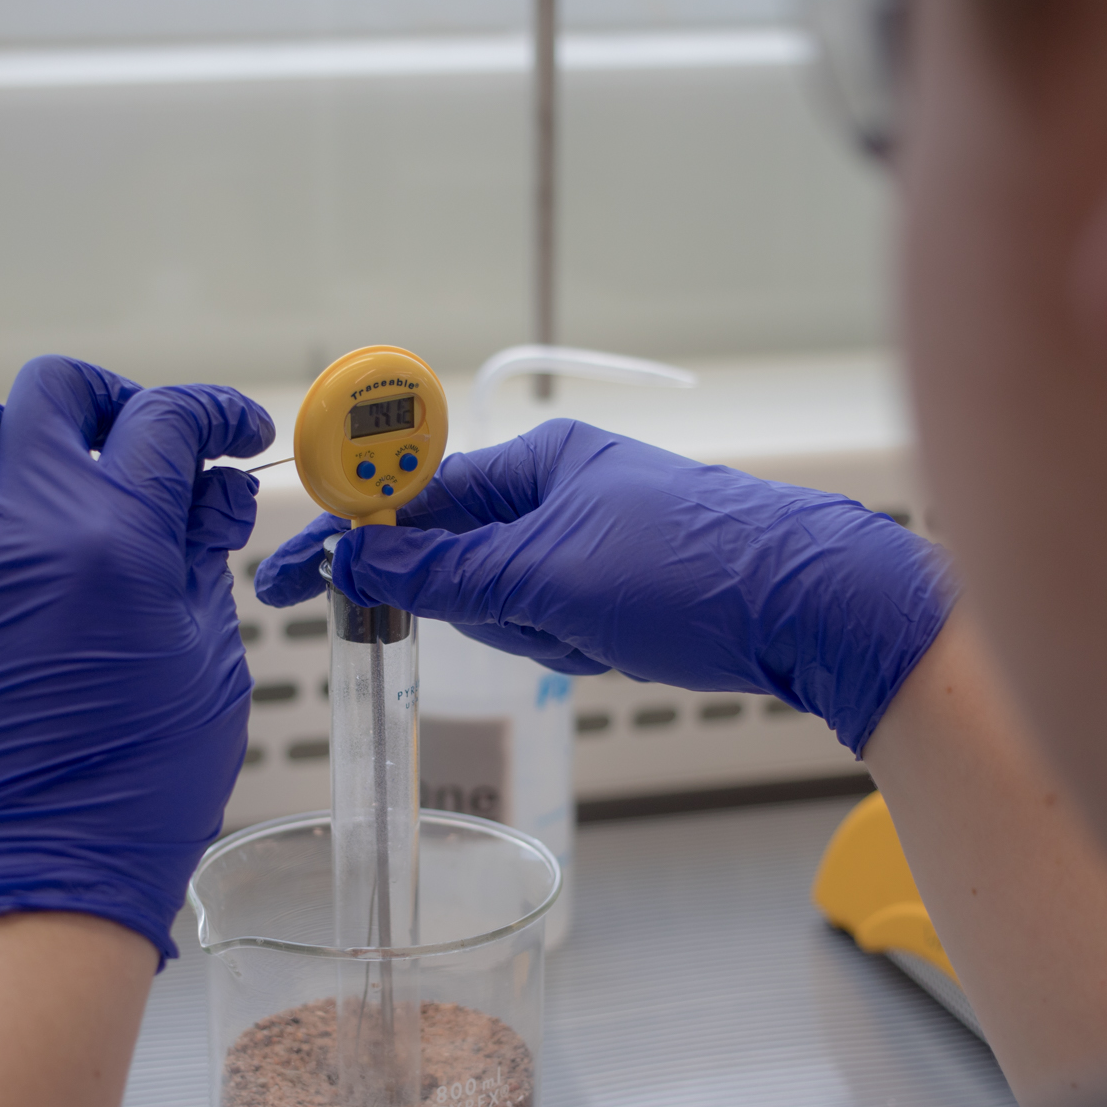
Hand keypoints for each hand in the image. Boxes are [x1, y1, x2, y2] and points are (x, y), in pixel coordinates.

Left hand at [0, 356, 272, 957]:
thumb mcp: (206, 660)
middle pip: (54, 391)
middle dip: (109, 402)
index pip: (167, 420)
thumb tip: (207, 495)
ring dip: (8, 437)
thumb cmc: (139, 787)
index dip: (214, 414)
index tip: (233, 436)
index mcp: (116, 535)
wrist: (41, 870)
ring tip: (39, 480)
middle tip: (138, 443)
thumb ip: (202, 559)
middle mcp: (21, 523)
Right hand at [255, 418, 952, 751]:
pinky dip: (582, 646)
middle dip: (493, 607)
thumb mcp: (549, 576)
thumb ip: (443, 573)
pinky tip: (629, 645)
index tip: (288, 578)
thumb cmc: (693, 573)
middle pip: (460, 562)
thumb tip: (355, 560)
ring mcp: (593, 539)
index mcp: (538, 460)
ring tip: (609, 631)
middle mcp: (561, 489)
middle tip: (554, 619)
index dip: (349, 539)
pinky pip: (559, 624)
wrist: (818, 610)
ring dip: (546, 633)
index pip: (411, 498)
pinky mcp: (624, 587)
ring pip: (511, 604)